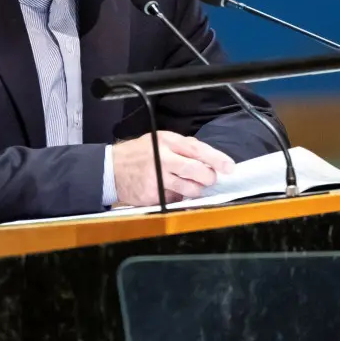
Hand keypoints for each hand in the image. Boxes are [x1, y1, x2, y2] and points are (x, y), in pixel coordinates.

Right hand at [112, 131, 234, 205]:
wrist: (110, 169)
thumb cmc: (138, 154)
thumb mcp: (158, 140)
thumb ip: (182, 147)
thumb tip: (207, 158)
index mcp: (167, 142)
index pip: (197, 150)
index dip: (216, 159)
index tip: (229, 167)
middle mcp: (162, 159)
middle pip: (195, 171)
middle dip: (208, 177)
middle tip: (209, 179)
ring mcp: (156, 179)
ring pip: (188, 189)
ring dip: (195, 190)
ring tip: (189, 186)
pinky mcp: (152, 196)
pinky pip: (174, 200)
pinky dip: (177, 197)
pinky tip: (169, 190)